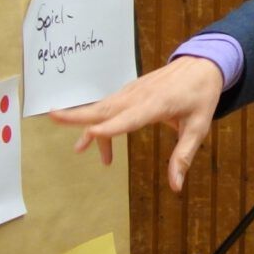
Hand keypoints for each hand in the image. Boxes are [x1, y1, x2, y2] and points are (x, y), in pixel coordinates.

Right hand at [49, 55, 224, 192]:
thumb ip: (183, 156)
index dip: (111, 128)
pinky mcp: (130, 92)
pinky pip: (109, 108)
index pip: (130, 117)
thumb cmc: (201, 97)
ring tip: (78, 150)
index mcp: (158, 104)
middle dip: (78, 114)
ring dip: (86, 124)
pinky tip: (95, 142)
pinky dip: (100, 123)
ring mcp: (132, 92)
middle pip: (104, 107)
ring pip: (103, 108)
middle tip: (52, 116)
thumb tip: (175, 187)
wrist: (200, 66)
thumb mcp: (198, 128)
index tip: (91, 135)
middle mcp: (139, 96)